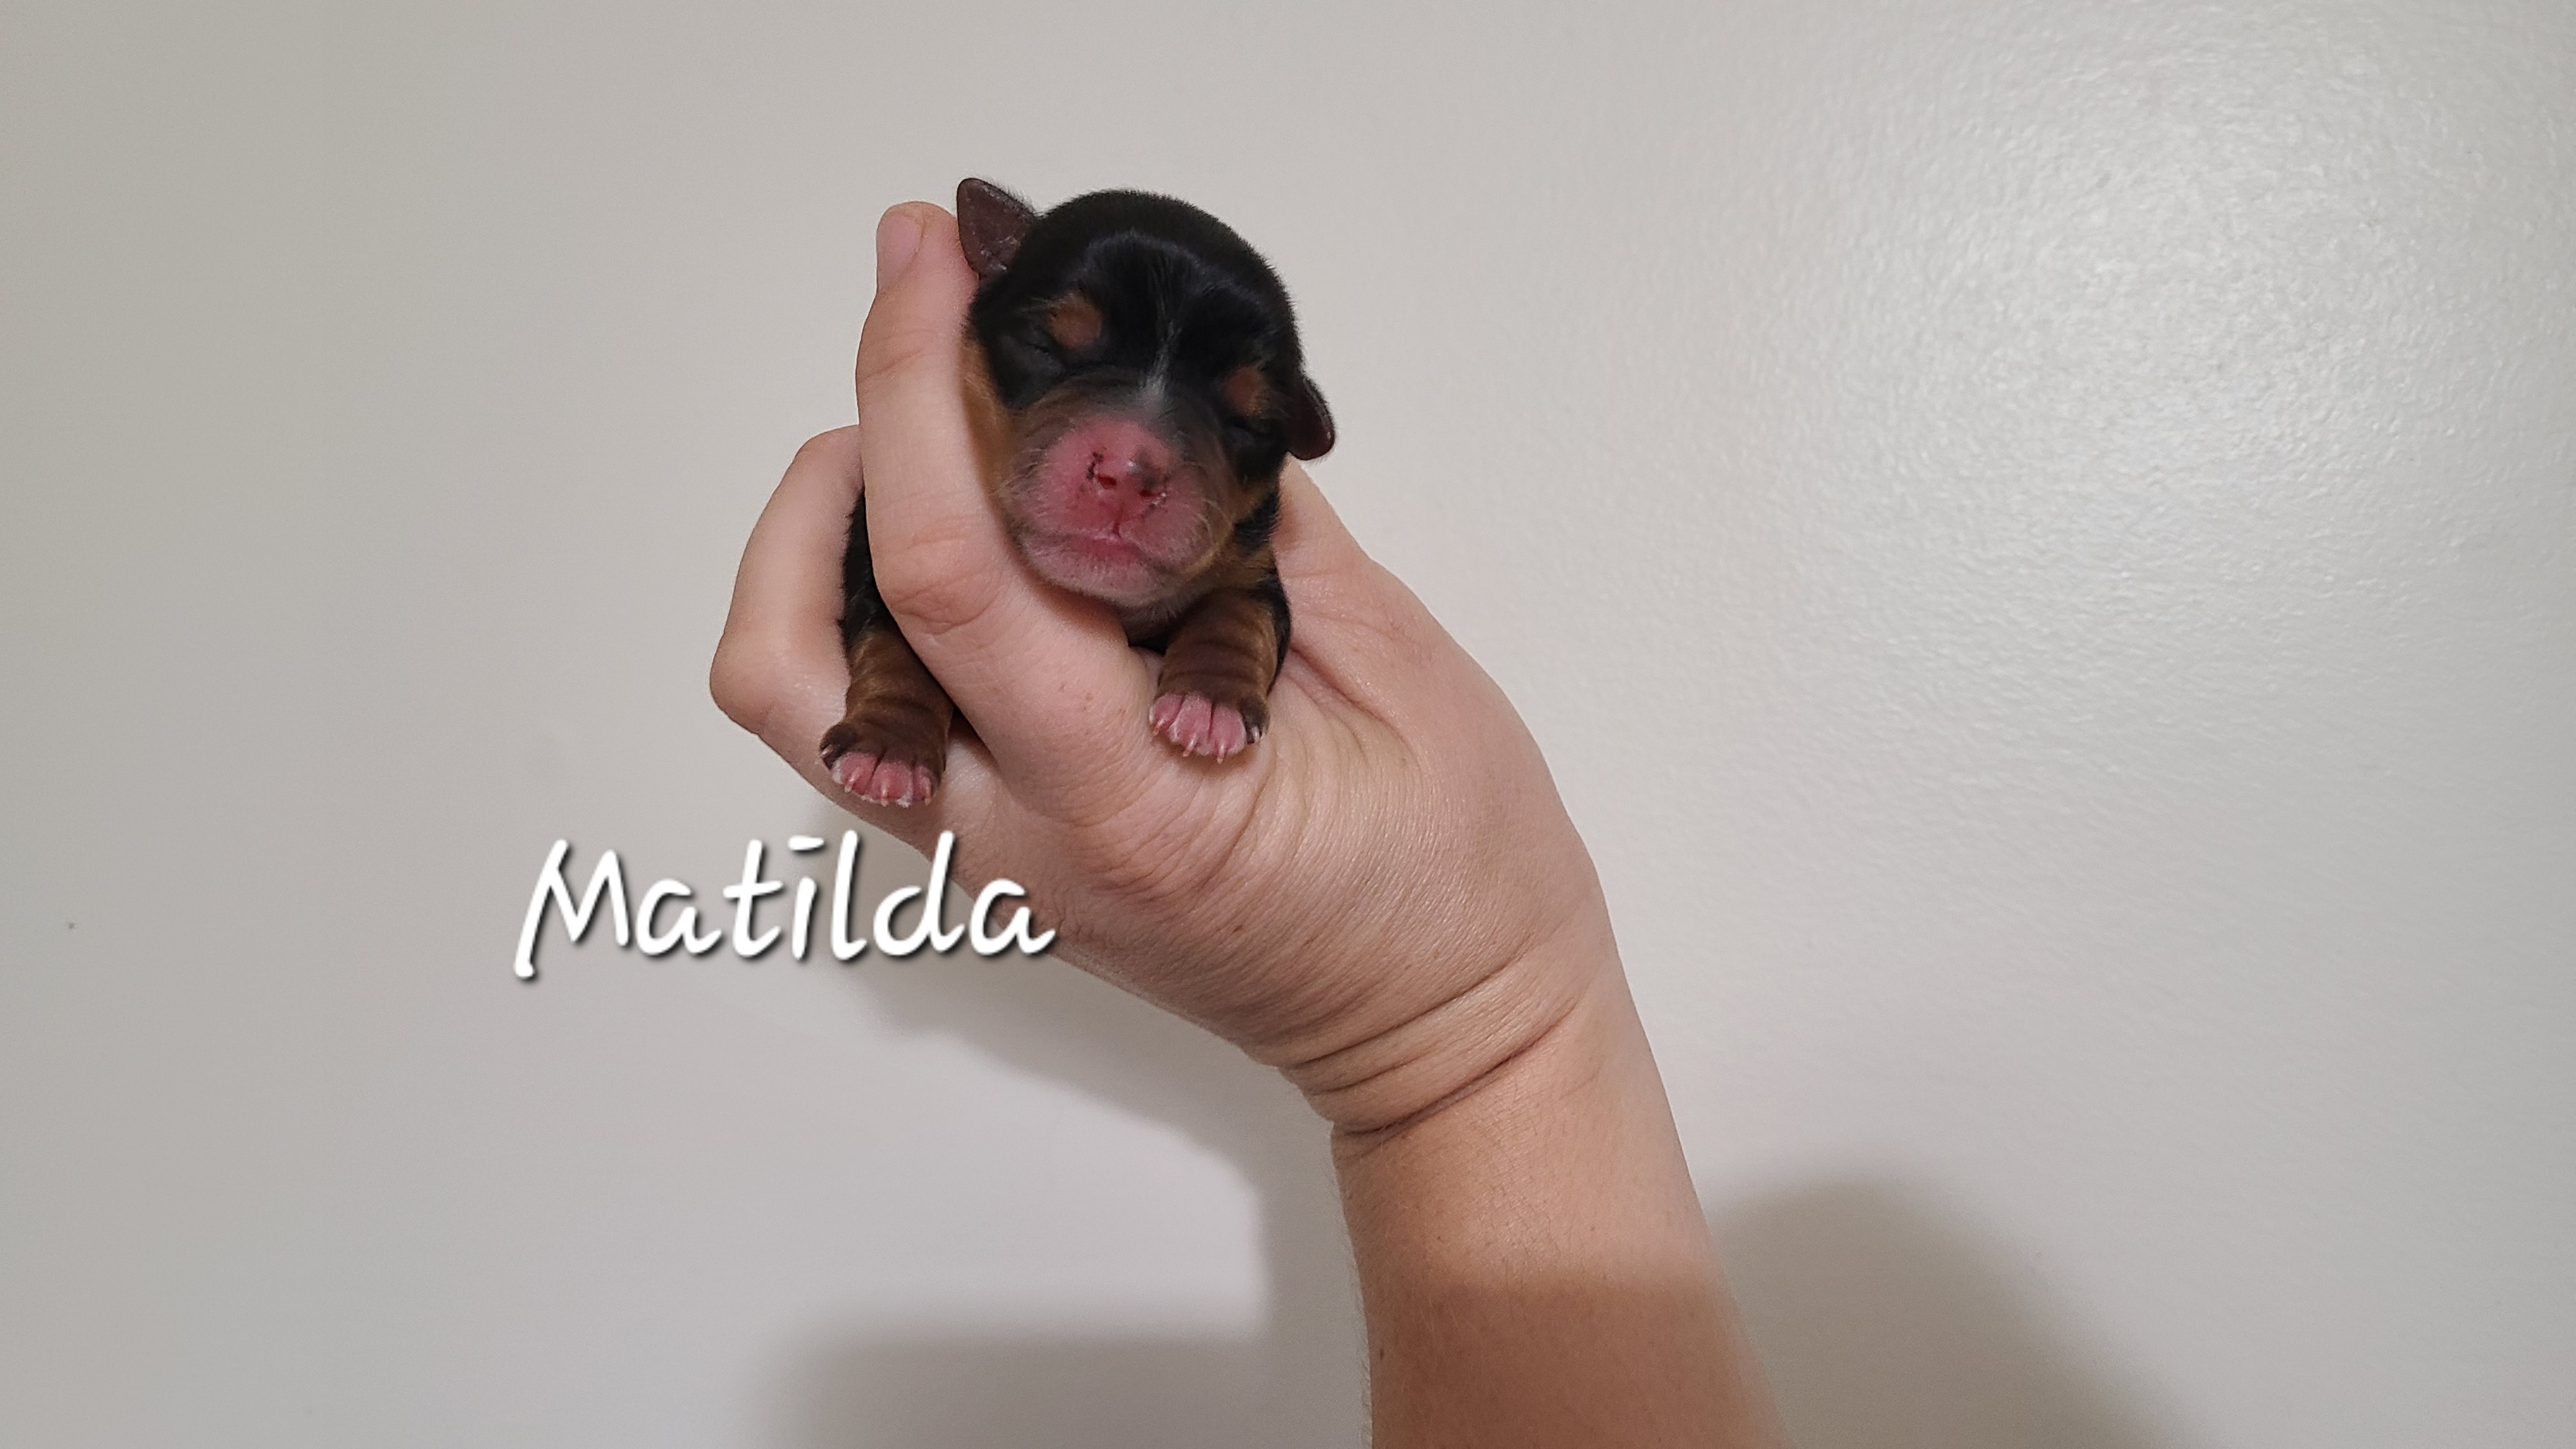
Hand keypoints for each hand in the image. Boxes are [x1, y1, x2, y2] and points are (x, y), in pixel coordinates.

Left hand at [711, 203, 1616, 1132]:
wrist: (1449, 1040)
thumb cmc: (1457, 880)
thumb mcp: (1394, 671)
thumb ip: (1254, 533)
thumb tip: (1150, 409)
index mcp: (1122, 795)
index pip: (947, 573)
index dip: (912, 389)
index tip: (926, 256)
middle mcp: (1016, 842)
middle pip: (789, 655)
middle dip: (822, 479)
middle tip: (933, 386)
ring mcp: (993, 865)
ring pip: (797, 697)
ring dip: (824, 547)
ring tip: (949, 461)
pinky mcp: (998, 862)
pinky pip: (873, 720)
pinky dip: (890, 604)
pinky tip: (1001, 550)